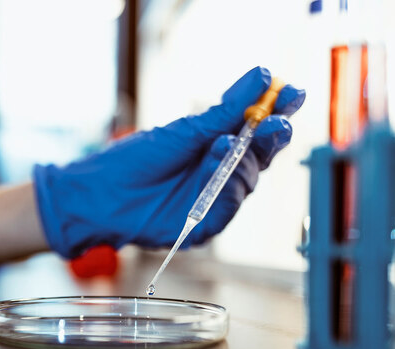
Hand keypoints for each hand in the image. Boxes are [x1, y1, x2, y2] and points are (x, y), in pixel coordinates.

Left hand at [33, 66, 305, 257]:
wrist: (100, 194)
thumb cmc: (135, 160)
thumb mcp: (184, 130)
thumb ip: (225, 109)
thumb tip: (261, 76)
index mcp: (218, 145)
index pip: (258, 128)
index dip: (278, 111)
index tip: (294, 92)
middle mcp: (221, 172)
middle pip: (261, 155)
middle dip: (272, 136)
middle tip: (277, 121)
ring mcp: (214, 199)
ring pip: (247, 179)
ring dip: (242, 159)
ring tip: (224, 143)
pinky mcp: (204, 225)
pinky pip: (227, 207)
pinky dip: (226, 186)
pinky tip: (220, 165)